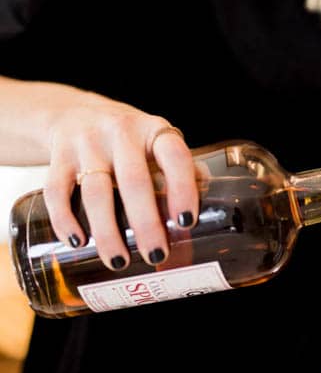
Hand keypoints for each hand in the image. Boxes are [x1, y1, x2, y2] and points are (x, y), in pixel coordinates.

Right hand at [43, 91, 197, 269]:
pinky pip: (57, 190)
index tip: (187, 221)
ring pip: (95, 191)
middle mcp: (121, 132)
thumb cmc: (128, 140)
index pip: (174, 156)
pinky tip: (77, 242)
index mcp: (154, 131)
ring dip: (107, 230)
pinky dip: (65, 219)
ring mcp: (87, 142)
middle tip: (155, 255)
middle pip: (133, 181)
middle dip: (145, 223)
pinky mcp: (58, 155)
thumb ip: (179, 173)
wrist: (74, 112)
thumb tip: (210, 216)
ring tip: (118, 260)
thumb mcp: (156, 145)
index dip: (182, 188)